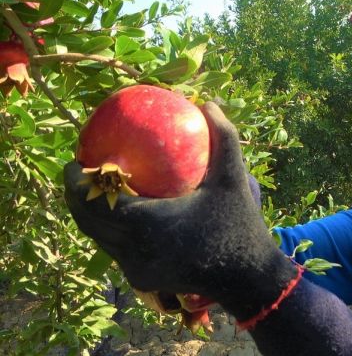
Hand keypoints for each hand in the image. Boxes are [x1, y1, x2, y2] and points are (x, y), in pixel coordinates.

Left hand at [64, 102, 297, 319]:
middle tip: (76, 172)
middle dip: (73, 196)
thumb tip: (209, 104)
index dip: (75, 182)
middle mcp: (133, 250)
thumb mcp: (233, 177)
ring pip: (98, 238)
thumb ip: (223, 137)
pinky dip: (109, 230)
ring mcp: (135, 269)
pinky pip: (115, 250)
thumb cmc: (239, 223)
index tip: (74, 161)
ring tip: (91, 190)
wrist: (246, 276)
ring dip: (89, 214)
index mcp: (147, 224)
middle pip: (87, 221)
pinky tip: (118, 213)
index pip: (94, 202)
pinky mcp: (141, 278)